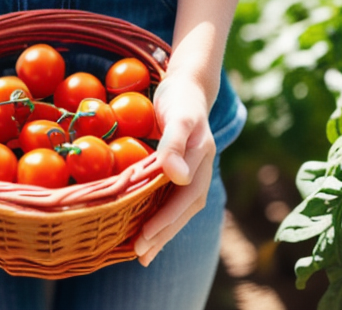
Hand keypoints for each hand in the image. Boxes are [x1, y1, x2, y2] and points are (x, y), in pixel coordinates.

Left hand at [134, 73, 216, 266]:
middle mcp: (199, 171)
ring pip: (179, 208)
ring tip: (143, 253)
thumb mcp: (178, 115)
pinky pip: (171, 198)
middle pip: (183, 209)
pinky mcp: (179, 171)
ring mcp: (191, 172)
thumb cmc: (180, 99)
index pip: (185, 198)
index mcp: (201, 160)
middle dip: (163, 233)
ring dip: (162, 231)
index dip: (166, 220)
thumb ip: (176, 143)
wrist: (187, 87)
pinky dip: (160, 216)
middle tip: (140, 254)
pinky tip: (146, 227)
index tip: (144, 237)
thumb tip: (178, 177)